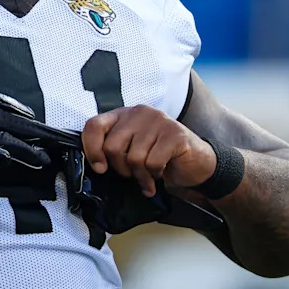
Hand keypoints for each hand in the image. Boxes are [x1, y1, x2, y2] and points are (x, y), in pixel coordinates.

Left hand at [81, 105, 216, 196]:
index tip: (100, 167)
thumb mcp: (131, 149)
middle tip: (133, 174)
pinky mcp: (175, 133)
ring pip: (133, 158)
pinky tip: (161, 173)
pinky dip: (155, 175)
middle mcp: (139, 113)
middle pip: (112, 146)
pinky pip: (152, 162)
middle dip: (121, 169)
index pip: (94, 125)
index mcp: (123, 114)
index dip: (91, 149)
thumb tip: (96, 164)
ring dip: (140, 175)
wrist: (196, 163)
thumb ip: (114, 148)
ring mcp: (158, 120)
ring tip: (149, 176)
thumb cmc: (159, 156)